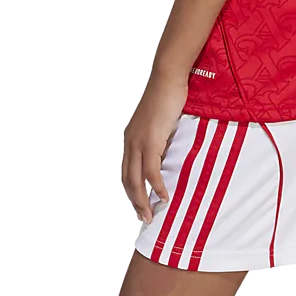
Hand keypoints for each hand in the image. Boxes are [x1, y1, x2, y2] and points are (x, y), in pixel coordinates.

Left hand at [122, 69, 187, 223]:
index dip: (132, 190)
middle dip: (135, 202)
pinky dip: (156, 186)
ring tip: (151, 214)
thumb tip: (169, 149)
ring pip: (136, 180)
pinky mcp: (151, 141)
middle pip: (127, 181)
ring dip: (143, 200)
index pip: (127, 171)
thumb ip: (160, 135)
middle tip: (144, 217)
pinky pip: (151, 171)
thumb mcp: (160, 119)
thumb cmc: (168, 93)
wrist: (168, 78)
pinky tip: (163, 196)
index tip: (140, 203)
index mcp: (131, 137)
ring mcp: (139, 143)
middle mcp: (130, 142)